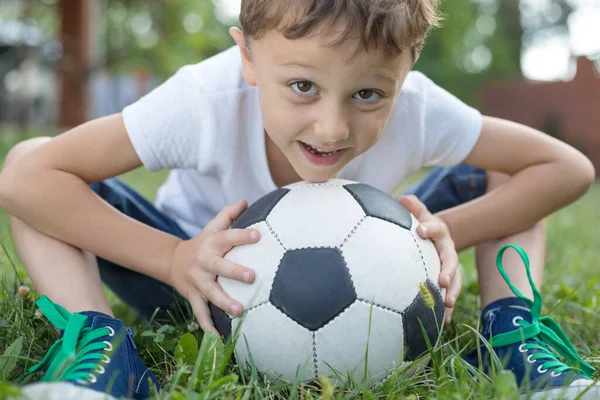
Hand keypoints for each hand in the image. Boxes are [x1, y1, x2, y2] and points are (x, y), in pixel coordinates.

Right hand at [168, 200, 259, 333]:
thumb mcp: (212, 227)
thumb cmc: (203, 243)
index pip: (228, 237)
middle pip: (219, 267)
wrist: (172, 261)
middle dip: (234, 272)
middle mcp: (204, 262)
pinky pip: (200, 314)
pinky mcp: (193, 297)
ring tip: (240, 311)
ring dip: (224, 302)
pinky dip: (208, 326)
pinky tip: (220, 339)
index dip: (242, 235)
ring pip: (210, 293)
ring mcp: (197, 281)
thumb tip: (246, 200)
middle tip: (252, 277)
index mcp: (211, 244)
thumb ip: (228, 215)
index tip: (258, 235)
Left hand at [398, 195, 461, 323]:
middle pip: (450, 259)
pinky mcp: (449, 281)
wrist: (438, 238)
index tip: (420, 230)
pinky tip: (442, 321)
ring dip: (451, 291)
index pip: (434, 228)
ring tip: (446, 303)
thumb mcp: (420, 215)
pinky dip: (446, 308)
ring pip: (454, 280)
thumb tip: (403, 197)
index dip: (428, 228)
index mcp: (439, 232)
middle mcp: (448, 250)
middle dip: (447, 270)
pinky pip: (449, 294)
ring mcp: (450, 267)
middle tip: (441, 279)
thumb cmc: (423, 226)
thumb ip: (413, 207)